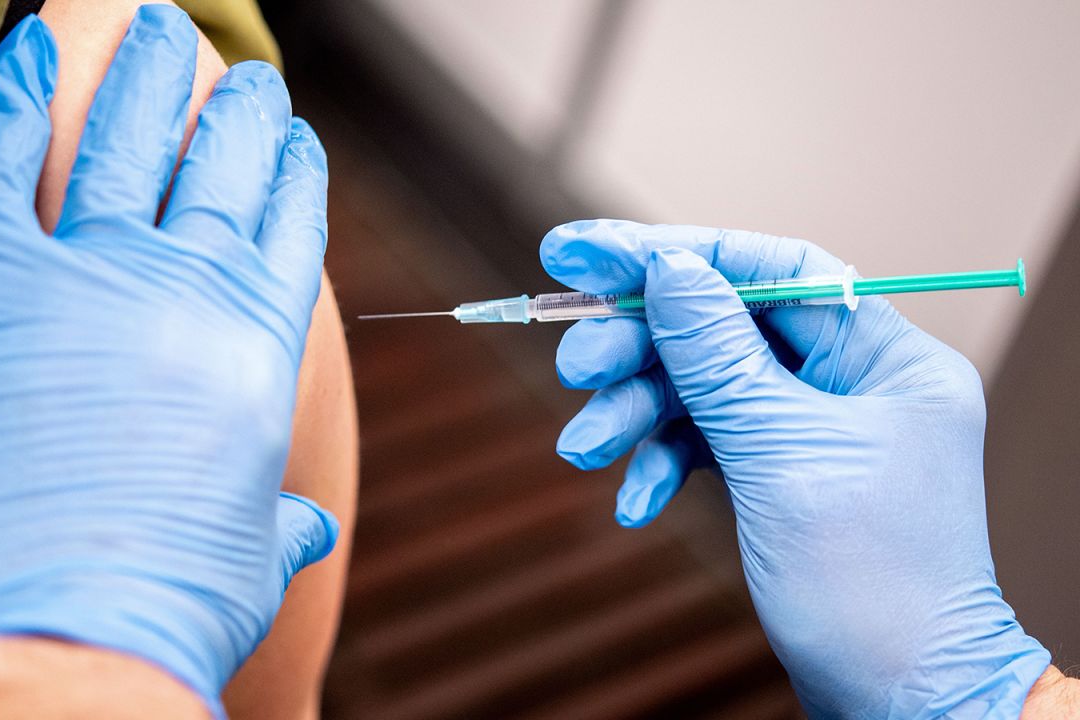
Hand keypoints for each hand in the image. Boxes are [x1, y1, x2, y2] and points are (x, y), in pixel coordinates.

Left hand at [0, 9, 335, 717]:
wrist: (69, 636)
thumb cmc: (174, 604)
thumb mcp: (257, 554)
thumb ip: (284, 517)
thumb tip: (306, 520)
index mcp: (259, 343)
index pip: (289, 220)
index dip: (294, 169)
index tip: (294, 135)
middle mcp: (188, 287)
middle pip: (222, 164)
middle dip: (238, 111)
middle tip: (243, 74)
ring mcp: (92, 277)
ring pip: (126, 141)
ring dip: (143, 76)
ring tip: (155, 29)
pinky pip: (4, 167)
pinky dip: (11, 98)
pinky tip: (24, 46)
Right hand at [542, 221, 1050, 716]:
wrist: (899, 702)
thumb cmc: (872, 585)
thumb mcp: (783, 455)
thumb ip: (718, 357)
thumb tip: (669, 269)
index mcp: (883, 358)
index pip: (769, 270)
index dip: (674, 252)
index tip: (586, 247)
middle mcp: (849, 382)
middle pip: (722, 329)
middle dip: (640, 348)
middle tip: (573, 364)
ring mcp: (811, 429)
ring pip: (701, 389)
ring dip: (636, 414)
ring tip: (583, 446)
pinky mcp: (777, 474)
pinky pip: (705, 444)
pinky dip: (663, 464)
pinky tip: (636, 502)